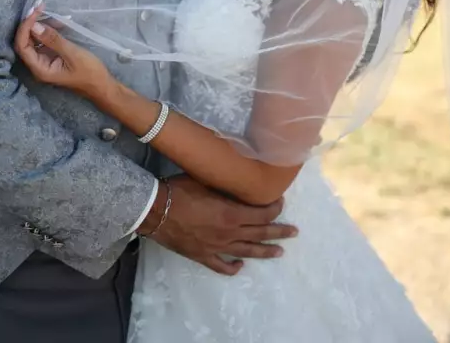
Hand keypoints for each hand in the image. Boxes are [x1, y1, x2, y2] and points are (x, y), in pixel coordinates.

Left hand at [14, 5, 113, 101]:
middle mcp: (37, 65)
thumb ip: (53, 40)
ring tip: (54, 14)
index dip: (25, 27)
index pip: (22, 45)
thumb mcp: (73, 54)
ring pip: (35, 39)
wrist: (102, 85)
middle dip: (32, 23)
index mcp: (40, 69)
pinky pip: (45, 41)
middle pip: (25, 41)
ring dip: (42, 25)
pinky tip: (60, 22)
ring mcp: (44, 61)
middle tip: (41, 6)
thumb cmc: (89, 72)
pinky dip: (50, 30)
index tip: (35, 11)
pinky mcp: (52, 57)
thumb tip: (34, 26)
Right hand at [139, 174, 297, 275]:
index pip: (262, 213)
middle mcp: (229, 233)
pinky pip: (222, 266)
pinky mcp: (203, 256)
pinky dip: (233, 268)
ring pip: (247, 252)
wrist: (155, 210)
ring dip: (265, 251)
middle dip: (279, 232)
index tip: (281, 203)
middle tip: (294, 232)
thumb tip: (239, 180)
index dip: (275, 209)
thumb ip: (227, 186)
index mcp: (232, 213)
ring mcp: (217, 247)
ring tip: (279, 252)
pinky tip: (241, 267)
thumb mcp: (207, 181)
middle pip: (260, 233)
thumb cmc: (180, 190)